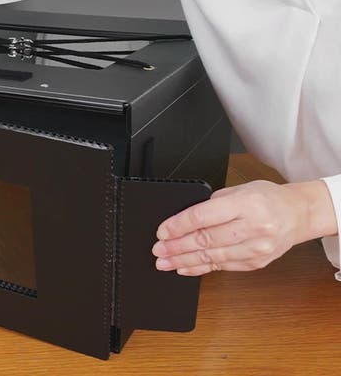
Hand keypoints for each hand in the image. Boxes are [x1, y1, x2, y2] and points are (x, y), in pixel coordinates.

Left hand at [152, 180, 337, 275]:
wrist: (299, 214)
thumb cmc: (268, 199)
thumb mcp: (240, 190)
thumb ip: (213, 204)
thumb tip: (182, 221)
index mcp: (247, 204)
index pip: (204, 216)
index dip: (178, 226)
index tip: (162, 232)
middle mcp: (254, 227)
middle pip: (205, 239)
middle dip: (176, 247)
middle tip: (158, 250)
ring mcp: (256, 248)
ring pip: (212, 257)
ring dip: (184, 261)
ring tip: (165, 262)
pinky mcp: (256, 263)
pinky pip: (222, 267)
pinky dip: (200, 268)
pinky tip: (185, 268)